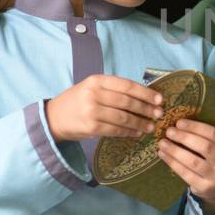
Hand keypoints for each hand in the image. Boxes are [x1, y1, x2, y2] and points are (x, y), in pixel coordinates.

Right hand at [46, 75, 163, 141]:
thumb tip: (144, 96)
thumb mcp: (92, 87)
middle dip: (146, 109)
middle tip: (159, 114)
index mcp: (97, 80)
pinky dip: (129, 132)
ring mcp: (92, 111)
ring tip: (150, 126)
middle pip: (127, 102)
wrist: (54, 117)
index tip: (159, 99)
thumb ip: (113, 89)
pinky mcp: (91, 127)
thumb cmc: (78, 101)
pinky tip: (137, 133)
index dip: (146, 93)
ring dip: (140, 123)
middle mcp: (94, 94)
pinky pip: (116, 130)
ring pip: (123, 118)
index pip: (127, 85)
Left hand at [159, 118, 214, 212]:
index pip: (214, 134)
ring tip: (162, 143)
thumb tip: (180, 123)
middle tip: (169, 131)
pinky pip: (186, 173)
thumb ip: (205, 137)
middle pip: (205, 147)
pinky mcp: (205, 188)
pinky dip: (172, 162)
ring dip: (175, 150)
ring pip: (193, 162)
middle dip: (184, 137)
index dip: (195, 127)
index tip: (179, 122)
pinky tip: (164, 155)